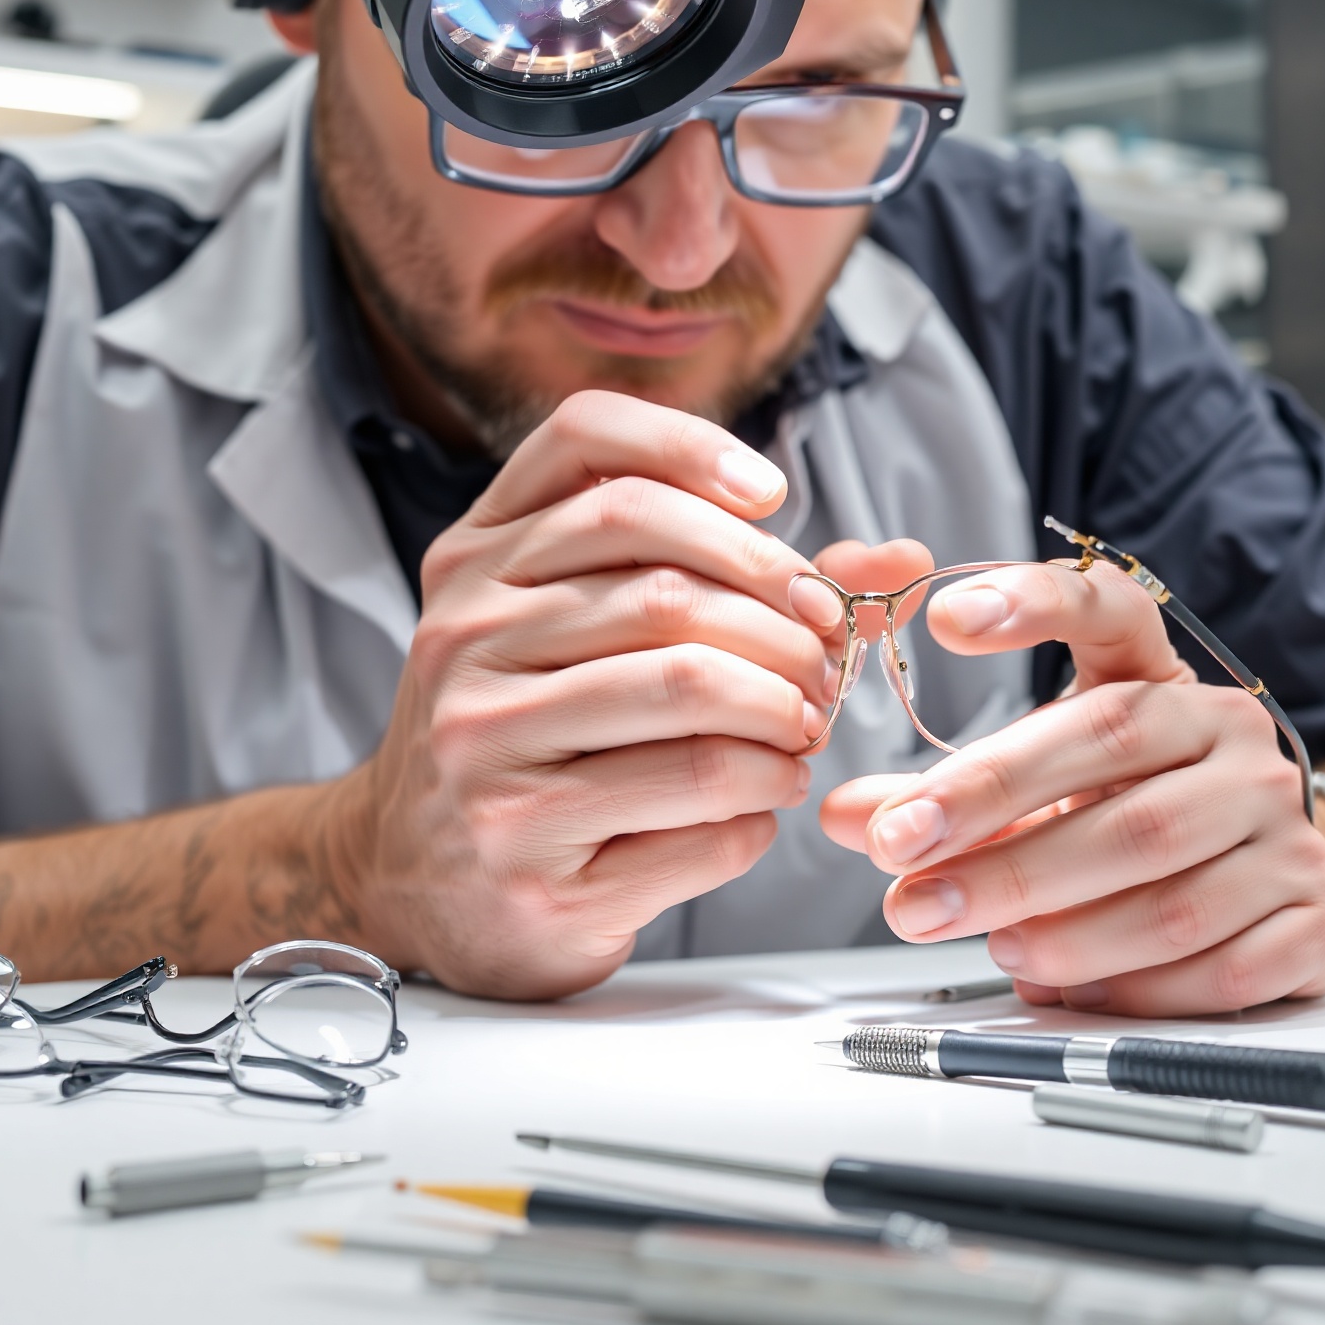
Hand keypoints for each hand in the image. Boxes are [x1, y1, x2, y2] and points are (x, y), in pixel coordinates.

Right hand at [323, 391, 839, 997]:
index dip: (696, 449)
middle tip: (828, 660)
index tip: (775, 497)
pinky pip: (696, 803)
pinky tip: (762, 798)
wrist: (423, 880)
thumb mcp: (591, 630)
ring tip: (804, 730)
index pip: (587, 444)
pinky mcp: (525, 851)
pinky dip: (760, 801)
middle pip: (670, 585)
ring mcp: (483, 747)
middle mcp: (465, 636)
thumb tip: (902, 562)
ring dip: (784, 713)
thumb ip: (740, 579)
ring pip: (691, 693)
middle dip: (783, 621)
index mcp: (475, 556)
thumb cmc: (537, 733)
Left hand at [819, 549, 1324, 1014]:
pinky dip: (1131, 984)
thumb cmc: (1140, 810)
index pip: (1107, 608)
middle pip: (1113, 752)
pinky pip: (1219, 962)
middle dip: (994, 812)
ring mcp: (1284, 823)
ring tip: (983, 939)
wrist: (1282, 876)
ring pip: (1164, 873)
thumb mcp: (1051, 782)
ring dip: (1058, 916)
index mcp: (1163, 676)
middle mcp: (1233, 733)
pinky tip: (1068, 985)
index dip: (1031, 601)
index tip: (947, 617)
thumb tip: (846, 816)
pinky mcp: (1314, 916)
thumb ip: (948, 795)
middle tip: (902, 856)